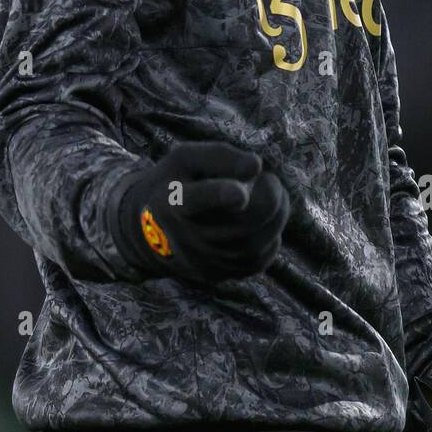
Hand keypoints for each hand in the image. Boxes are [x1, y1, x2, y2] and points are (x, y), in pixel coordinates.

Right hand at [107, 140, 288, 284]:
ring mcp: (208, 261)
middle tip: (269, 179)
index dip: (219, 196)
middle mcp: (189, 237)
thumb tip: (256, 167)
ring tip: (269, 194)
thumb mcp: (186, 159)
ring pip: (262, 239)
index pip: (195, 200)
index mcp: (173, 202)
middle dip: (271, 194)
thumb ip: (220, 156)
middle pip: (245, 222)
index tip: (240, 194)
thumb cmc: (176, 185)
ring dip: (278, 211)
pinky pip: (266, 253)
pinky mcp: (226, 274)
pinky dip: (272, 232)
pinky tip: (261, 219)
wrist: (152, 233)